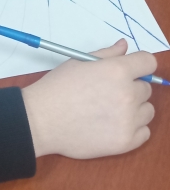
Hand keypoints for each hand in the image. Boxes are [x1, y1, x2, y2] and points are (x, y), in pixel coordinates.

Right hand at [22, 39, 155, 158]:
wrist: (41, 120)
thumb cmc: (58, 88)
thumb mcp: (79, 62)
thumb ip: (107, 53)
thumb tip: (125, 46)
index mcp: (117, 71)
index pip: (149, 62)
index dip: (140, 64)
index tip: (132, 71)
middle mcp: (127, 94)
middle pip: (146, 88)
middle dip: (132, 87)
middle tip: (109, 93)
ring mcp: (128, 120)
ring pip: (147, 111)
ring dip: (135, 109)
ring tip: (111, 111)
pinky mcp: (125, 142)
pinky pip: (144, 132)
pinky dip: (134, 129)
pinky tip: (114, 125)